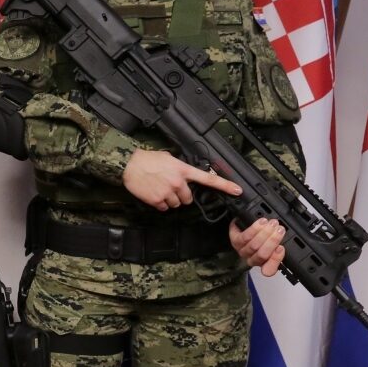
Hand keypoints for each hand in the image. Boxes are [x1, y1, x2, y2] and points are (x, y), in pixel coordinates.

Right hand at [122, 150, 240, 210]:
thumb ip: (180, 168)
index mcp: (184, 170)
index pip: (208, 179)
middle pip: (188, 198)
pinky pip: (164, 208)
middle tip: (169, 186)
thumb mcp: (169, 158)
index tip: (237, 191)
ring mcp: (168, 192)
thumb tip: (185, 175)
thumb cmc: (147, 159)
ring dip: (170, 199)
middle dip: (181, 195)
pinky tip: (153, 193)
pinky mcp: (158, 201)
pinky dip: (160, 203)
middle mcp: (179, 182)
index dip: (225, 186)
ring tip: (159, 188)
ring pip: (176, 204)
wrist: (130, 165)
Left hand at [229, 217, 287, 275]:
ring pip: (254, 245)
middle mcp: (253, 260)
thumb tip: (284, 244)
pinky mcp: (236, 241)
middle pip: (262, 255)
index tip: (281, 248)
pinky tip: (261, 222)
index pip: (269, 270)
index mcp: (265, 263)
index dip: (276, 260)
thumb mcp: (275, 242)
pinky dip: (255, 229)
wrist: (245, 225)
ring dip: (265, 233)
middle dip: (273, 241)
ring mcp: (243, 251)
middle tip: (279, 229)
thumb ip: (280, 246)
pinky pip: (245, 237)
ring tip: (272, 223)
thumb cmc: (262, 236)